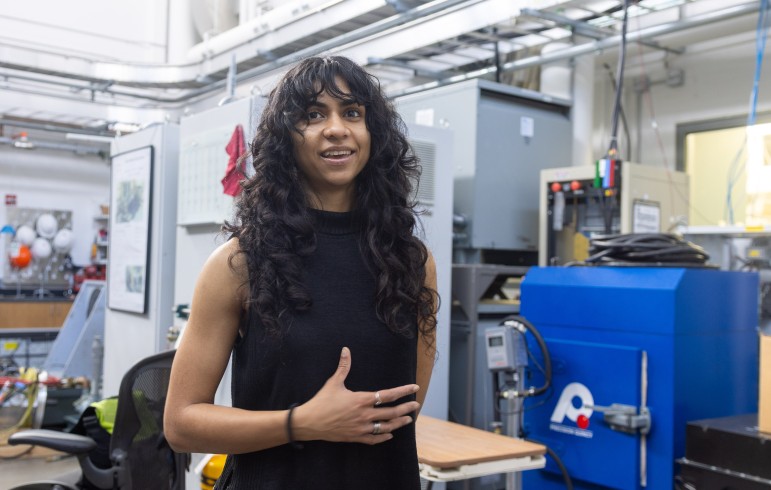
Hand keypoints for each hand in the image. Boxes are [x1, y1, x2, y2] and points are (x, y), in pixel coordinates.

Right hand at [292, 347, 419, 444]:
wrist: (309, 423)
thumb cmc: (321, 401)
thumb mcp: (333, 382)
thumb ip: (343, 366)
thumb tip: (346, 349)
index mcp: (361, 400)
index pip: (388, 395)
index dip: (403, 391)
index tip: (414, 388)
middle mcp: (364, 415)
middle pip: (392, 413)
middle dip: (406, 408)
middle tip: (416, 405)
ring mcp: (361, 428)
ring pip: (386, 427)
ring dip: (399, 424)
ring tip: (408, 420)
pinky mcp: (355, 437)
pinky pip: (374, 440)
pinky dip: (384, 437)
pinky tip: (390, 435)